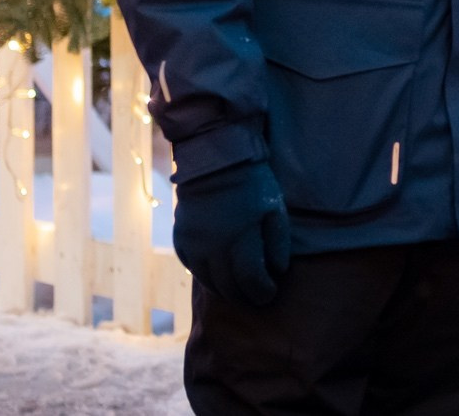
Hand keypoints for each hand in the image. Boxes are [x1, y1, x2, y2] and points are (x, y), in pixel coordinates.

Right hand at [172, 160, 291, 307]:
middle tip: (256, 297)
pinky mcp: (181, 239)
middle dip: (245, 296)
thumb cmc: (252, 184)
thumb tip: (276, 272)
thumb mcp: (274, 209)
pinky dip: (206, 275)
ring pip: (208, 282)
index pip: (251, 281)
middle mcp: (213, 248)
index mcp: (239, 240)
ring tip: (238, 289)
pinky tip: (217, 275)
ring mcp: (193, 245)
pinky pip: (192, 267)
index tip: (271, 291)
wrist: (216, 161)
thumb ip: (278, 244)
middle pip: (228, 287)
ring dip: (225, 290)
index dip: (263, 292)